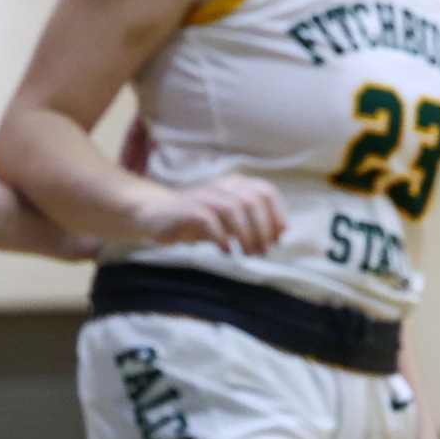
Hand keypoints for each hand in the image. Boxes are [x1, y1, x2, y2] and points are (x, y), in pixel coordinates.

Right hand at [134, 175, 284, 255]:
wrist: (156, 215)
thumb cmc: (199, 220)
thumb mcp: (230, 221)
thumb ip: (254, 222)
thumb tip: (282, 231)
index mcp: (236, 184)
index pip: (266, 193)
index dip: (276, 215)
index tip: (277, 238)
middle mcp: (223, 186)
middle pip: (253, 201)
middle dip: (263, 228)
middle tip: (263, 251)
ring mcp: (204, 195)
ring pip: (234, 209)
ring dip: (246, 234)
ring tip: (249, 253)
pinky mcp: (187, 209)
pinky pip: (209, 219)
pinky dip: (221, 236)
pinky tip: (227, 251)